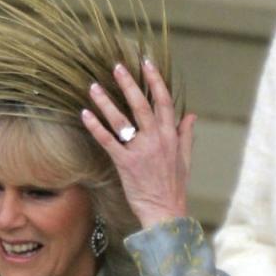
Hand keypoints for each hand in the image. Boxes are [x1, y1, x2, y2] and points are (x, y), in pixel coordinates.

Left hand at [81, 59, 195, 228]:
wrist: (165, 212)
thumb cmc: (174, 186)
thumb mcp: (185, 158)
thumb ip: (185, 134)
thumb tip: (190, 115)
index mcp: (170, 135)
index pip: (163, 101)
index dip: (155, 80)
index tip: (146, 63)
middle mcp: (156, 139)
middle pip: (141, 104)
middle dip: (128, 83)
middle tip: (116, 67)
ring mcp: (140, 150)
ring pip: (121, 120)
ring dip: (106, 102)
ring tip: (93, 86)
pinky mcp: (124, 163)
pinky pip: (108, 140)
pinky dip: (95, 126)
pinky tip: (85, 114)